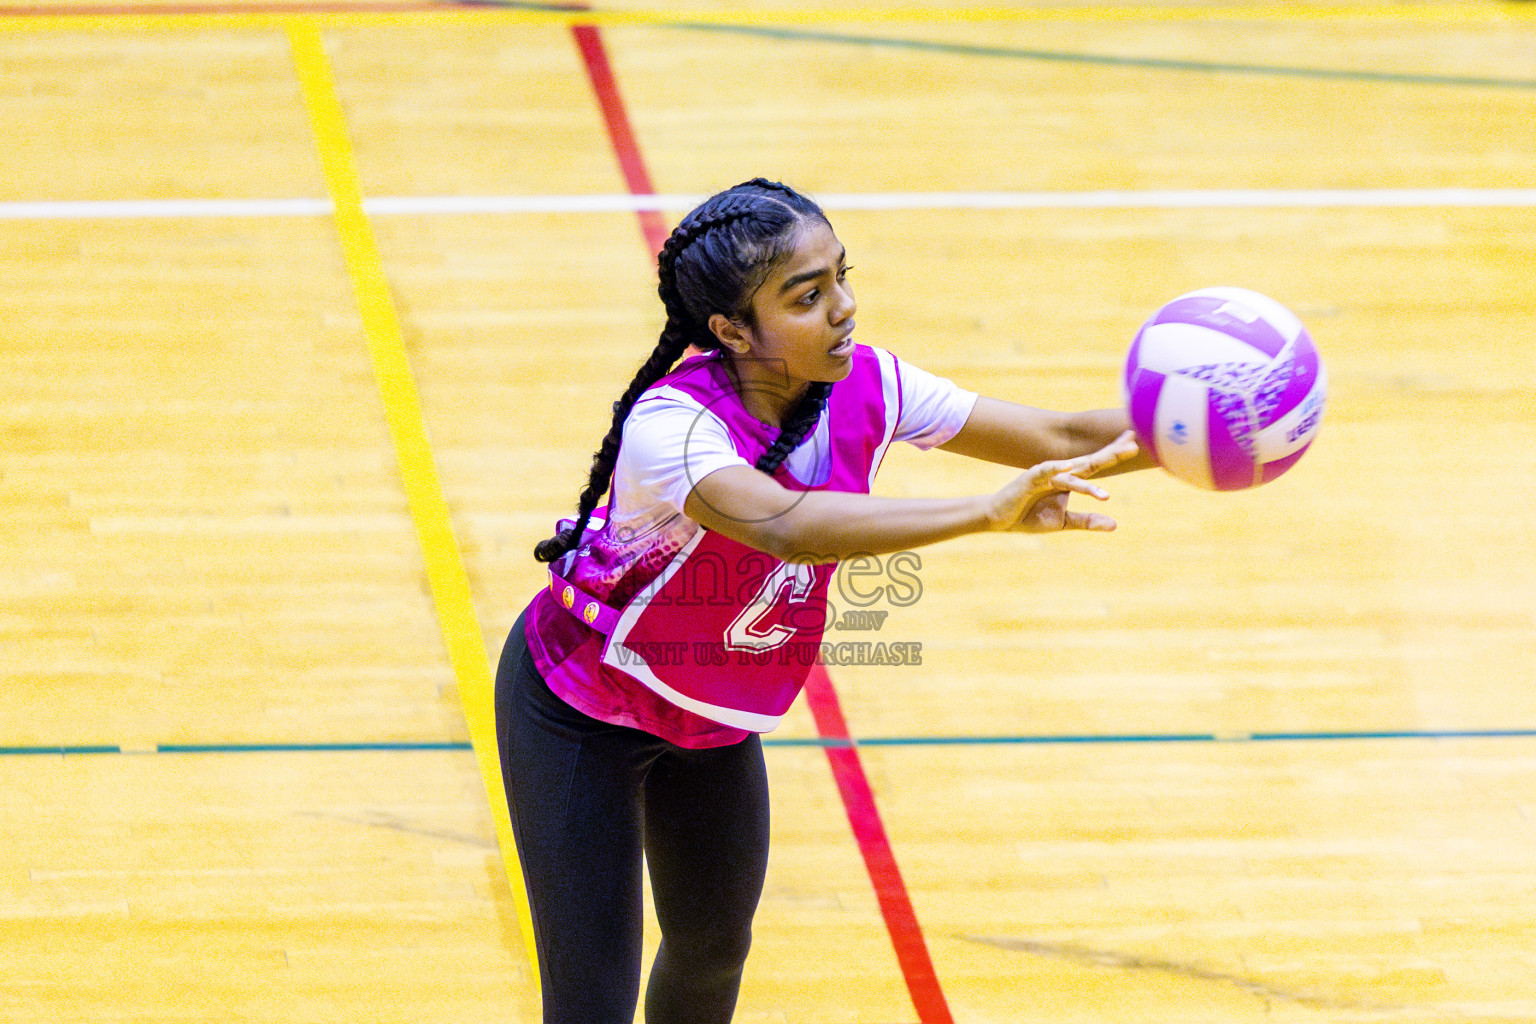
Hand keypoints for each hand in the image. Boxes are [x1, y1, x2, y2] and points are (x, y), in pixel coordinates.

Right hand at [986, 431, 1138, 533]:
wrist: (1000, 519)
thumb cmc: (1030, 516)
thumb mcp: (1063, 521)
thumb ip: (1087, 521)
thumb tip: (1115, 525)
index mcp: (1069, 481)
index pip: (1096, 464)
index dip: (1113, 454)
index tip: (1134, 444)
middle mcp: (1060, 473)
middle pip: (1090, 461)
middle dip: (1111, 453)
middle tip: (1133, 445)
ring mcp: (1045, 474)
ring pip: (1073, 471)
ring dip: (1090, 471)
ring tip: (1109, 482)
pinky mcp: (1029, 479)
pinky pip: (1045, 472)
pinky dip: (1056, 468)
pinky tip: (1069, 466)